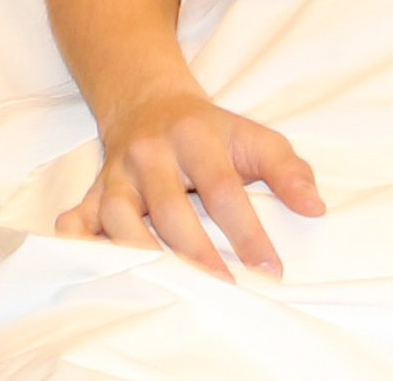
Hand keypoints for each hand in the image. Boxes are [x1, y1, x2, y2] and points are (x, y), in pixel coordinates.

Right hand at [56, 84, 323, 277]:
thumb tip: (315, 207)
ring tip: (167, 289)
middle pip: (170, 208)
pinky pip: (78, 217)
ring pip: (120, 218)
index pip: (223, 188)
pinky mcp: (95, 190)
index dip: (247, 231)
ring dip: (142, 256)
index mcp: (194, 135)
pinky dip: (78, 241)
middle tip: (223, 290)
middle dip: (196, 253)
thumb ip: (287, 170)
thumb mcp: (254, 136)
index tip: (269, 269)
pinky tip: (88, 264)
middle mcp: (151, 153)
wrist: (149, 102)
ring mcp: (117, 173)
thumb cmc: (211, 132)